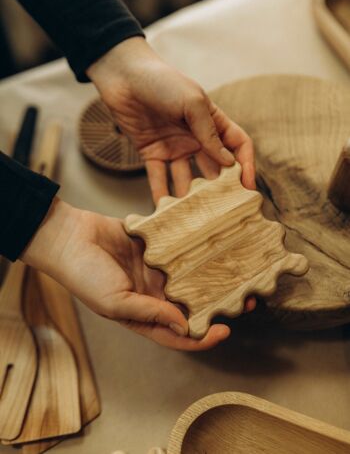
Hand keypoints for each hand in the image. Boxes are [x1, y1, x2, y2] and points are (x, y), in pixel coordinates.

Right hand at [21, 198, 255, 349]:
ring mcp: (154, 269)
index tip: (224, 329)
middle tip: (244, 299)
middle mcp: (152, 294)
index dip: (202, 336)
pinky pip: (178, 248)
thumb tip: (185, 325)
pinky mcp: (154, 246)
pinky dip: (194, 247)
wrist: (69, 237)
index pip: (178, 334)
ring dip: (211, 275)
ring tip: (237, 271)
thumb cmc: (85, 275)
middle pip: (190, 304)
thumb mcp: (116, 302)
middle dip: (216, 304)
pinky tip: (214, 244)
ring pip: (189, 276)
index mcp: (142, 315)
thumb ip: (151, 313)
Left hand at [87, 37, 254, 202]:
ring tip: (194, 217)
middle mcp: (197, 137)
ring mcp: (175, 147)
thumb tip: (228, 162)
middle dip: (220, 188)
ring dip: (191, 197)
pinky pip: (160, 178)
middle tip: (223, 211)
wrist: (123, 77)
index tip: (247, 188)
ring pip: (188, 178)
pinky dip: (162, 195)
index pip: (238, 145)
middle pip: (215, 168)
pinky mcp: (153, 154)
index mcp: (213, 121)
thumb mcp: (192, 102)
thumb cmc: (162, 82)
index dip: (245, 165)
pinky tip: (165, 213)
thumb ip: (209, 133)